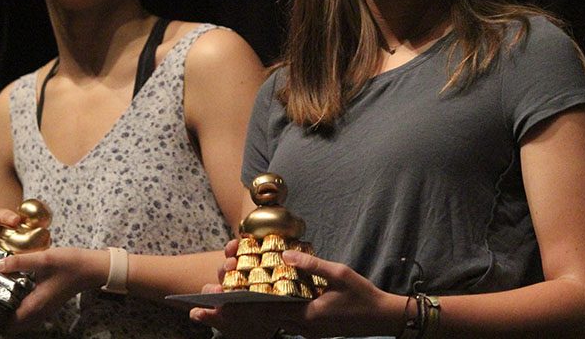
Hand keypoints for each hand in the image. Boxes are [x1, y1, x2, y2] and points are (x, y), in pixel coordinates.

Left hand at [0, 247, 108, 332]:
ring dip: (3, 307)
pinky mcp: (45, 304)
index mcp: (34, 306)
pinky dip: (13, 302)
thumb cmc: (71, 264)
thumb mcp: (44, 259)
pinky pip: (23, 310)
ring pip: (15, 318)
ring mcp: (42, 310)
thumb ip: (19, 262)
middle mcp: (37, 313)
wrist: (93, 268)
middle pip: (8, 323)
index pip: (5, 322)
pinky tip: (11, 284)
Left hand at [191, 250, 403, 338]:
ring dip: (241, 317)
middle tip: (201, 310)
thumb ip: (312, 264)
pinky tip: (249, 310)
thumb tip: (287, 255)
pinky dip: (261, 317)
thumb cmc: (363, 295)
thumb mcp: (339, 274)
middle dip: (229, 316)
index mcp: (307, 315)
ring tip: (215, 312)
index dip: (239, 306)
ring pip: (266, 324)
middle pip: (259, 321)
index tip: (216, 301)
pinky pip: (279, 322)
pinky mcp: (309, 328)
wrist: (384, 318)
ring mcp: (305, 329)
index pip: (265, 311)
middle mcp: (301, 326)